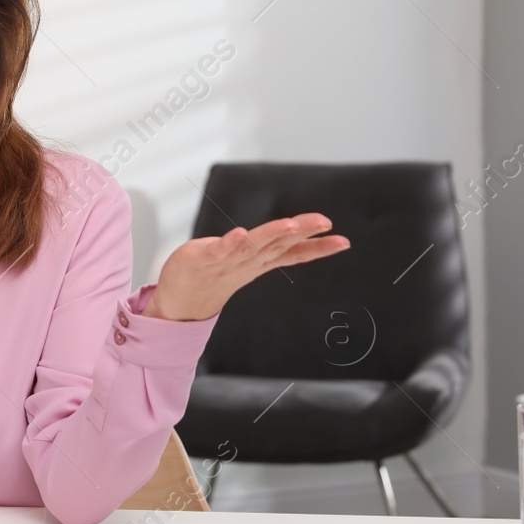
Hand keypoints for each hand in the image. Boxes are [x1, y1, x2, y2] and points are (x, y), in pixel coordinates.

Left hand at [145, 214, 348, 321]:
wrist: (180, 301)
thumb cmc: (215, 275)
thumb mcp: (248, 260)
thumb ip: (271, 245)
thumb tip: (296, 231)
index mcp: (261, 261)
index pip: (294, 253)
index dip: (318, 248)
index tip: (343, 242)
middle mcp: (248, 262)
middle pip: (279, 244)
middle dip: (303, 233)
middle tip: (325, 223)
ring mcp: (226, 261)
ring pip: (254, 246)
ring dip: (272, 235)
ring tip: (291, 225)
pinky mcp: (204, 258)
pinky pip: (219, 250)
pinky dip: (230, 243)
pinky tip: (241, 233)